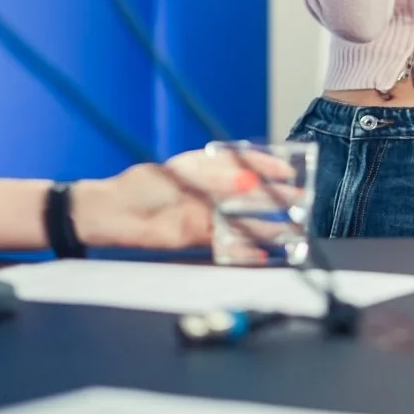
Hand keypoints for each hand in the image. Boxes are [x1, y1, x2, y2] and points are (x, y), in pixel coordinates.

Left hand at [70, 146, 295, 248]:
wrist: (113, 217)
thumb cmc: (142, 186)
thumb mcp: (183, 176)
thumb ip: (217, 180)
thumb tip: (249, 180)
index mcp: (205, 165)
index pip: (244, 160)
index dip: (267, 164)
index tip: (288, 169)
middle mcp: (208, 189)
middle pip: (249, 193)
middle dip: (275, 196)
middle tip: (300, 200)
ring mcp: (205, 213)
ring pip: (243, 219)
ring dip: (266, 225)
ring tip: (291, 229)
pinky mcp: (198, 237)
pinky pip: (228, 243)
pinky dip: (245, 248)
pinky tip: (262, 252)